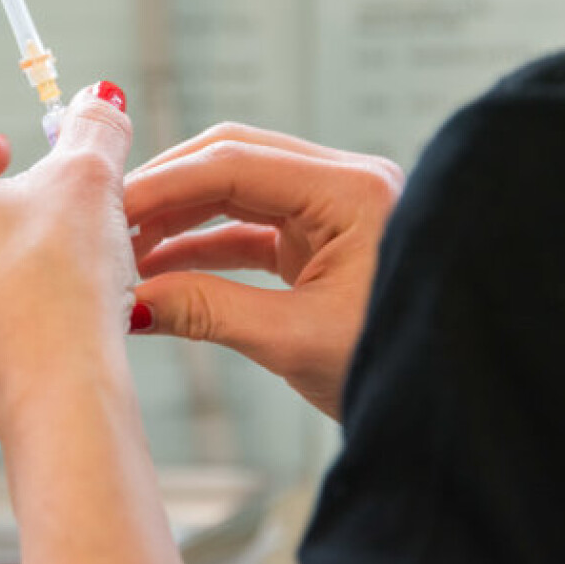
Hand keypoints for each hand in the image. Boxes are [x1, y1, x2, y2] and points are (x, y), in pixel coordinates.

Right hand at [123, 122, 403, 418]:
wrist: (458, 401)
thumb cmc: (398, 367)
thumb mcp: (296, 340)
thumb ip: (208, 310)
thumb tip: (130, 301)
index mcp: (353, 191)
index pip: (234, 163)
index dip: (162, 184)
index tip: (106, 209)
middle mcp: (344, 185)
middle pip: (231, 162)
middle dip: (165, 192)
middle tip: (106, 224)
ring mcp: (334, 210)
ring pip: (236, 193)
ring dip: (179, 219)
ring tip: (124, 251)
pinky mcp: (323, 239)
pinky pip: (250, 229)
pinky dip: (204, 247)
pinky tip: (160, 268)